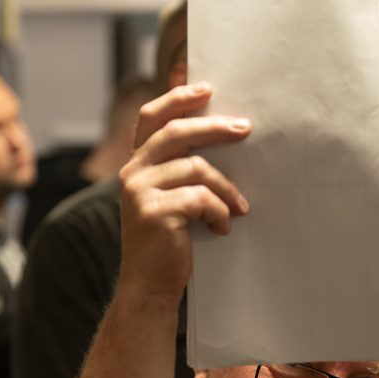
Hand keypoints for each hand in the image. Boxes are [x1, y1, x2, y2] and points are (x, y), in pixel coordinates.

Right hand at [117, 82, 251, 302]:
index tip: (207, 89)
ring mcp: (141, 192)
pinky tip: (222, 228)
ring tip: (240, 207)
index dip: (177, 98)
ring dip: (226, 188)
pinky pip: (201, 198)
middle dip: (215, 127)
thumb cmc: (168, 245)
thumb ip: (180, 171)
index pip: (152, 118)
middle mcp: (133, 173)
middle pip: (178, 132)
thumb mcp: (169, 200)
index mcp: (137, 166)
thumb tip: (222, 139)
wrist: (150, 287)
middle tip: (245, 129)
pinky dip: (220, 212)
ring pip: (197, 168)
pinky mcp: (155, 213)